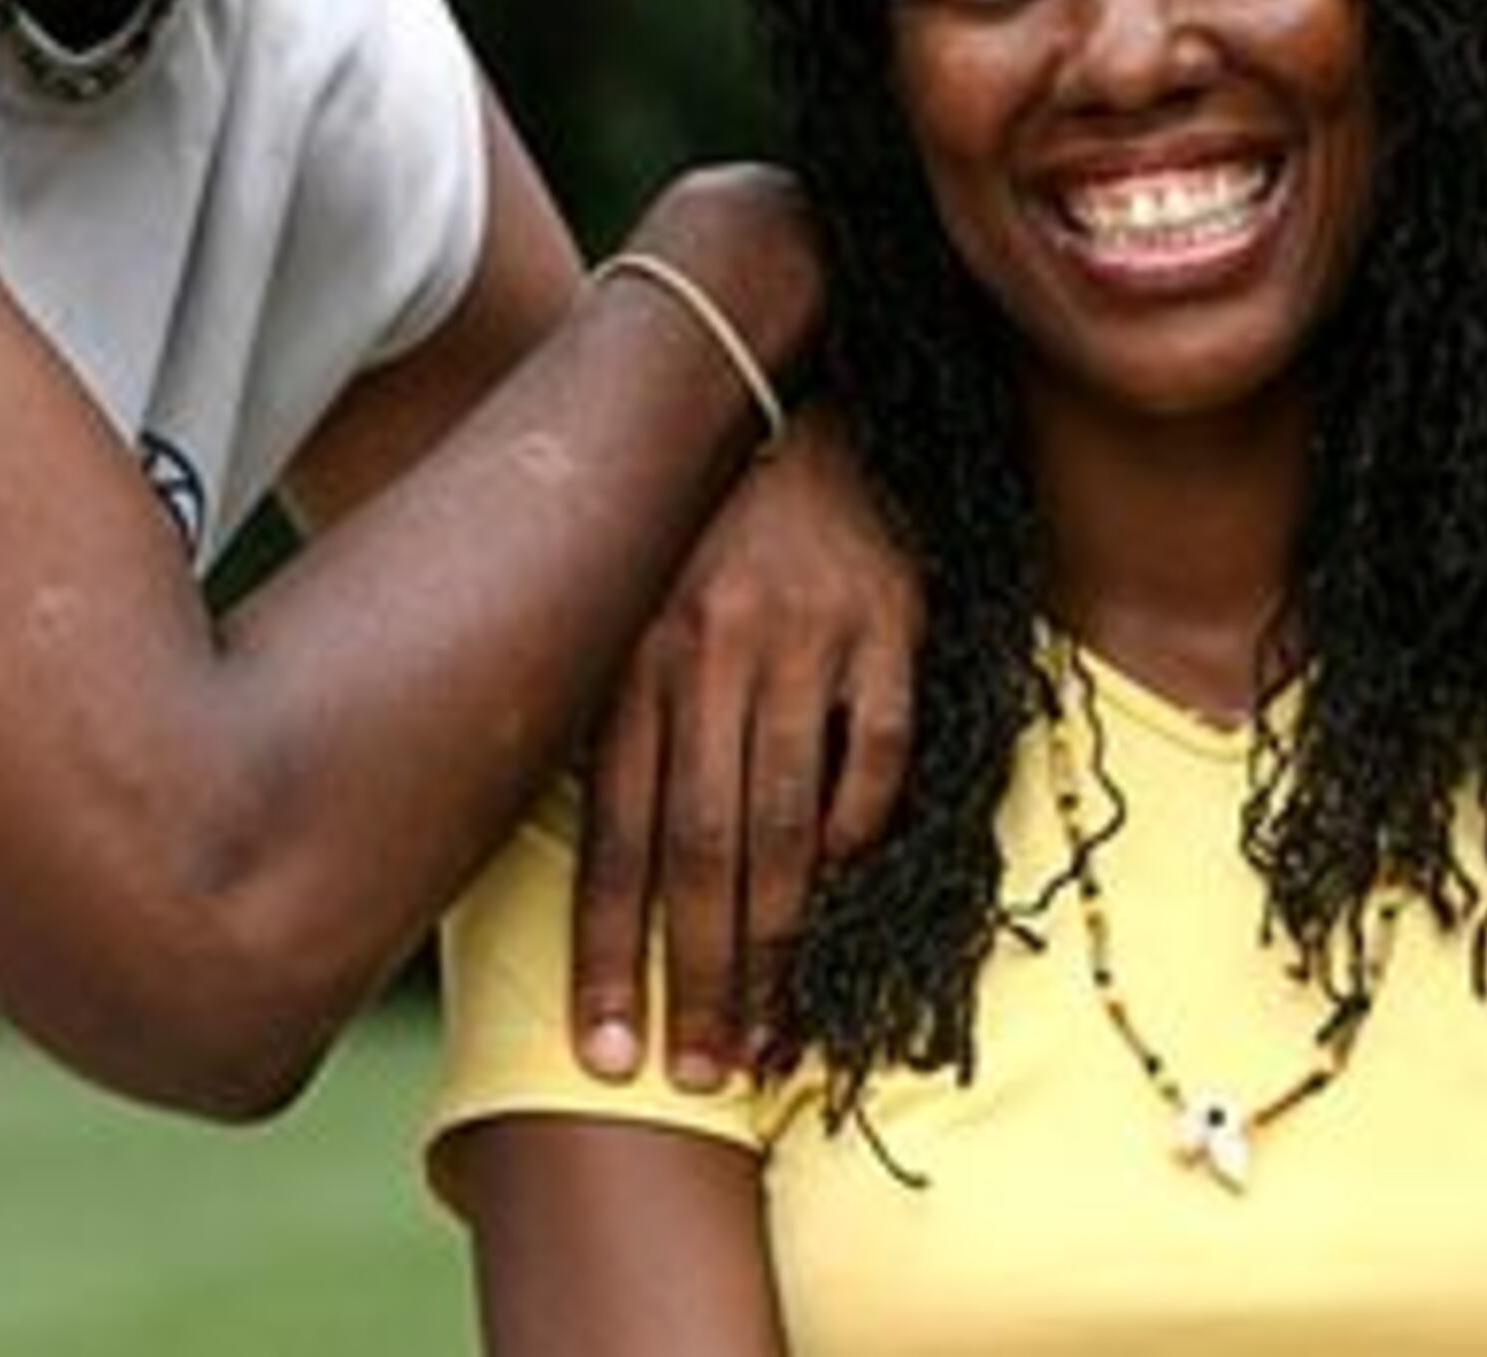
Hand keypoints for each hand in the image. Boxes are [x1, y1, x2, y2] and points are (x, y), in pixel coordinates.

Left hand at [570, 402, 916, 1088]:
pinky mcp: (892, 624)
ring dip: (775, 942)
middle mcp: (709, 649)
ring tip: (767, 1035)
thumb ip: (612, 733)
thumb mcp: (637, 619)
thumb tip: (594, 886)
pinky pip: (878, 751)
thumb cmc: (710, 544)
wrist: (817, 410)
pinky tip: (842, 889)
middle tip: (695, 1075)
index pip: (610, 829)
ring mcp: (805, 637)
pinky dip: (862, 825)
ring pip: (787, 818)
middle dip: (695, 974)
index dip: (605, 948)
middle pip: (701, 845)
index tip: (604, 1052)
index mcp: (634, 655)